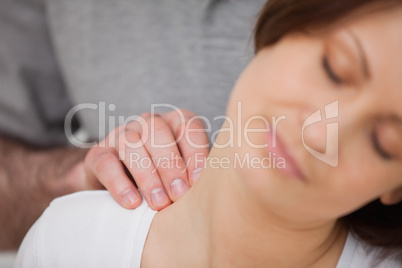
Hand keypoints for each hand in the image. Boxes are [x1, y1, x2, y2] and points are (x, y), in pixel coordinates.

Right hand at [84, 110, 209, 209]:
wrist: (120, 183)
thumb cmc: (164, 179)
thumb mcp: (185, 173)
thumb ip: (197, 175)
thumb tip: (212, 189)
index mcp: (175, 123)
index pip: (188, 127)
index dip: (195, 153)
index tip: (198, 181)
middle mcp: (149, 123)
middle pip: (158, 132)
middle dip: (170, 165)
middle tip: (179, 195)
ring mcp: (121, 135)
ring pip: (131, 144)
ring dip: (147, 175)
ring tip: (158, 203)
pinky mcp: (99, 153)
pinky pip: (107, 163)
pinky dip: (119, 184)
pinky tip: (132, 202)